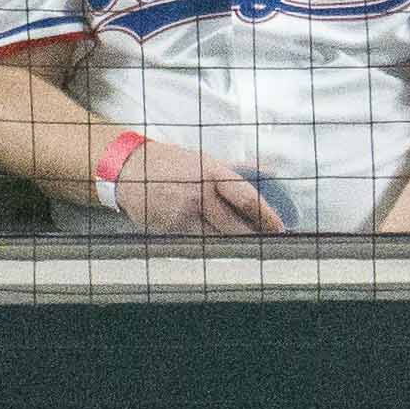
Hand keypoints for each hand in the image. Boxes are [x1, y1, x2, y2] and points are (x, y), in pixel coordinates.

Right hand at [102, 132, 284, 230]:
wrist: (128, 169)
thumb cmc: (173, 164)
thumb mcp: (205, 160)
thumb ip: (238, 170)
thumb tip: (270, 171)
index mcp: (212, 173)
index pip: (246, 198)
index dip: (267, 217)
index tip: (281, 229)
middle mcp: (198, 193)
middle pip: (234, 226)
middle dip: (254, 238)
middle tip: (268, 245)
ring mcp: (182, 213)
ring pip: (217, 239)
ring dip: (235, 245)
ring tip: (248, 248)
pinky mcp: (170, 228)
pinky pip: (198, 243)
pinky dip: (211, 245)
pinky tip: (220, 247)